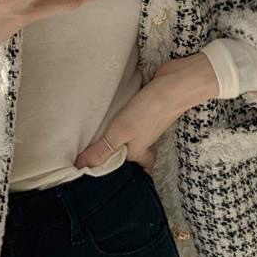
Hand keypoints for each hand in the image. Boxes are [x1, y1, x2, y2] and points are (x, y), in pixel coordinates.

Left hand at [74, 52, 219, 173]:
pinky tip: (110, 110)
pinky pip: (131, 118)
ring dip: (115, 133)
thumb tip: (80, 167)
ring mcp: (146, 124)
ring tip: (93, 131)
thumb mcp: (121, 132)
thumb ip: (102, 149)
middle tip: (90, 150)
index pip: (126, 169)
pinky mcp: (146, 109)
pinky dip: (121, 117)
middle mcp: (142, 141)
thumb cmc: (150, 111)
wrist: (175, 84)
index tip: (94, 172)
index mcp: (137, 152)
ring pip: (128, 135)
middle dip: (113, 152)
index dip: (114, 172)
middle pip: (127, 152)